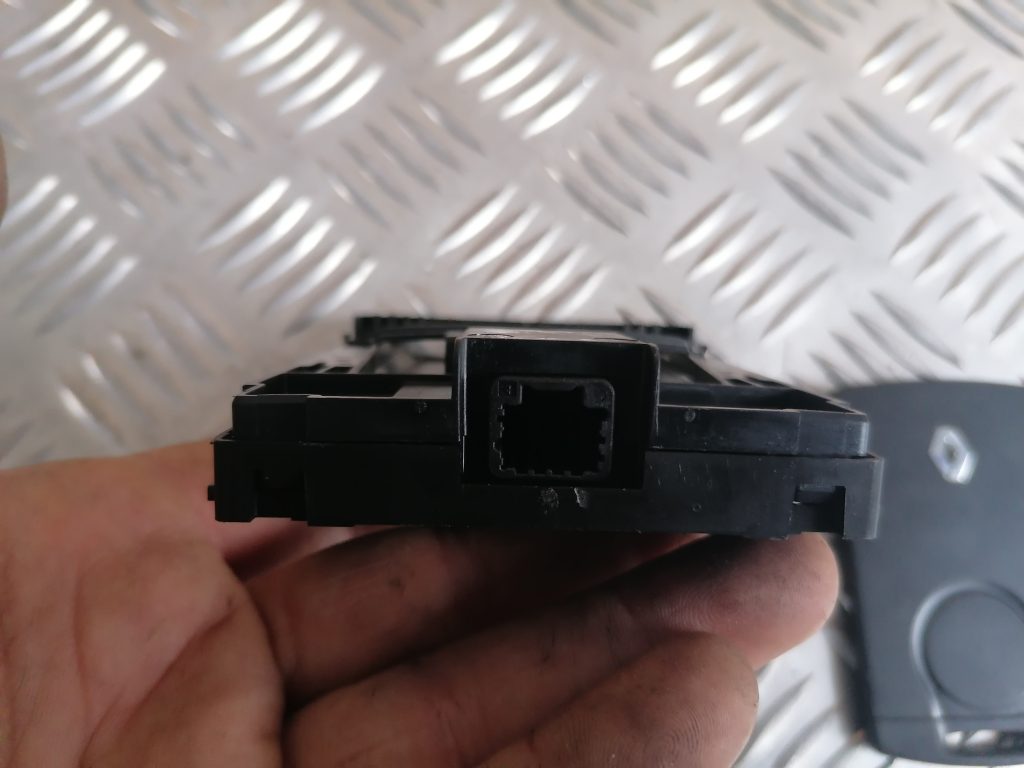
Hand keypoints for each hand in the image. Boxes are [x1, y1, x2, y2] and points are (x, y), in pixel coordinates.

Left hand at [0, 443, 836, 766]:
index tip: (625, 489)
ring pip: (515, 743)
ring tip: (748, 625)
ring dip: (646, 684)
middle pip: (488, 653)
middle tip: (741, 547)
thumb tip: (340, 432)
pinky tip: (682, 717)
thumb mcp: (68, 539)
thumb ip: (221, 487)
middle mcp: (266, 732)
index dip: (533, 530)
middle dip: (630, 591)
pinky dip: (604, 766)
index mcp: (202, 631)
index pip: (410, 569)